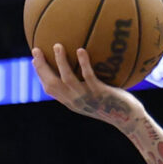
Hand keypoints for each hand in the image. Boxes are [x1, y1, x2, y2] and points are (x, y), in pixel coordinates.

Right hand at [32, 44, 149, 128]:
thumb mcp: (94, 96)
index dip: (40, 74)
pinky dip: (83, 63)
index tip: (34, 60)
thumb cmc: (112, 105)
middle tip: (36, 50)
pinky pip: (89, 76)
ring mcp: (86, 97)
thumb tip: (80, 66)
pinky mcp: (99, 93)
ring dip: (61, 62)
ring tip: (58, 45)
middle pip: (52, 84)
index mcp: (71, 102)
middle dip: (42, 67)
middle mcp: (75, 101)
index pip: (50, 89)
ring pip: (67, 79)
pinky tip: (80, 50)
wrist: (128, 118)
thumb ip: (84, 85)